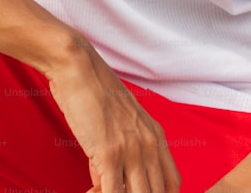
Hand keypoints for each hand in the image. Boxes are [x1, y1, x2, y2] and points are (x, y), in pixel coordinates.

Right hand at [45, 39, 180, 192]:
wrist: (78, 69)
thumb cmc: (93, 92)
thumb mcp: (117, 123)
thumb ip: (118, 153)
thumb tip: (105, 181)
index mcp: (156, 136)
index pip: (172, 183)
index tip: (136, 191)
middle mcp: (150, 145)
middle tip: (112, 188)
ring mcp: (131, 151)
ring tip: (97, 189)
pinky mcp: (109, 154)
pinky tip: (88, 190)